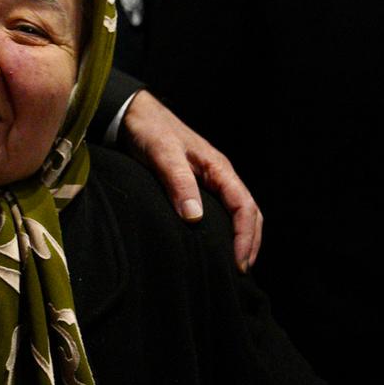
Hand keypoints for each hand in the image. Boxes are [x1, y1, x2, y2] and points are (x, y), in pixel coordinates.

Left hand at [121, 89, 260, 269]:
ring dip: (242, 237)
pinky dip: (227, 229)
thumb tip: (195, 218)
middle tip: (240, 272)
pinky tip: (217, 244)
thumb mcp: (162, 154)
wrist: (134, 113)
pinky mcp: (197, 184)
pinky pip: (222, 209)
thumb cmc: (149, 130)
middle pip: (249, 212)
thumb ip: (178, 182)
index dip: (245, 236)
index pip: (244, 206)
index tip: (238, 262)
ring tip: (234, 263)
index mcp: (218, 168)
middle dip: (250, 242)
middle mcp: (219, 175)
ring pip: (238, 211)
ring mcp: (210, 179)